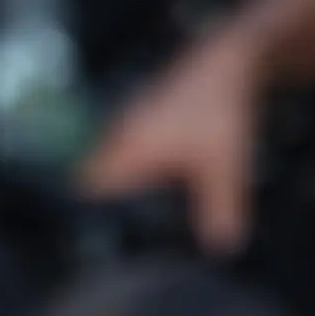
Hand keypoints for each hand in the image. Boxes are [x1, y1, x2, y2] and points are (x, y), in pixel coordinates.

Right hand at [81, 30, 262, 253]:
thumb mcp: (226, 168)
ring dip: (117, 182)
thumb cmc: (220, 116)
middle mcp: (118, 135)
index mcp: (127, 150)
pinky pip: (125, 147)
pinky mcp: (143, 114)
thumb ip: (221, 210)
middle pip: (93, 176)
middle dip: (101, 202)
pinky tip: (156, 178)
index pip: (87, 188)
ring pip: (109, 160)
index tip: (95, 238)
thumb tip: (220, 250)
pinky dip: (133, 165)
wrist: (228, 64)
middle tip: (113, 234)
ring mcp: (128, 122)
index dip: (87, 214)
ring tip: (133, 209)